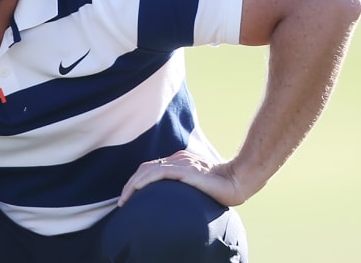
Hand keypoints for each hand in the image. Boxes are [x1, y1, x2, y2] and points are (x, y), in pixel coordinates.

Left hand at [117, 150, 250, 207]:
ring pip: (148, 170)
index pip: (151, 168)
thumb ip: (184, 185)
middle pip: (145, 168)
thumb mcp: (198, 184)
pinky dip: (146, 180)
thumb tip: (173, 200)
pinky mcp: (186, 170)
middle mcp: (178, 159)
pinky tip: (138, 189)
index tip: (129, 196)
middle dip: (130, 184)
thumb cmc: (222, 186)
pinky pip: (160, 173)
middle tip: (122, 201)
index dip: (137, 180)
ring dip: (133, 185)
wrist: (239, 180)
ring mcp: (181, 163)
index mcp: (180, 161)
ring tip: (125, 200)